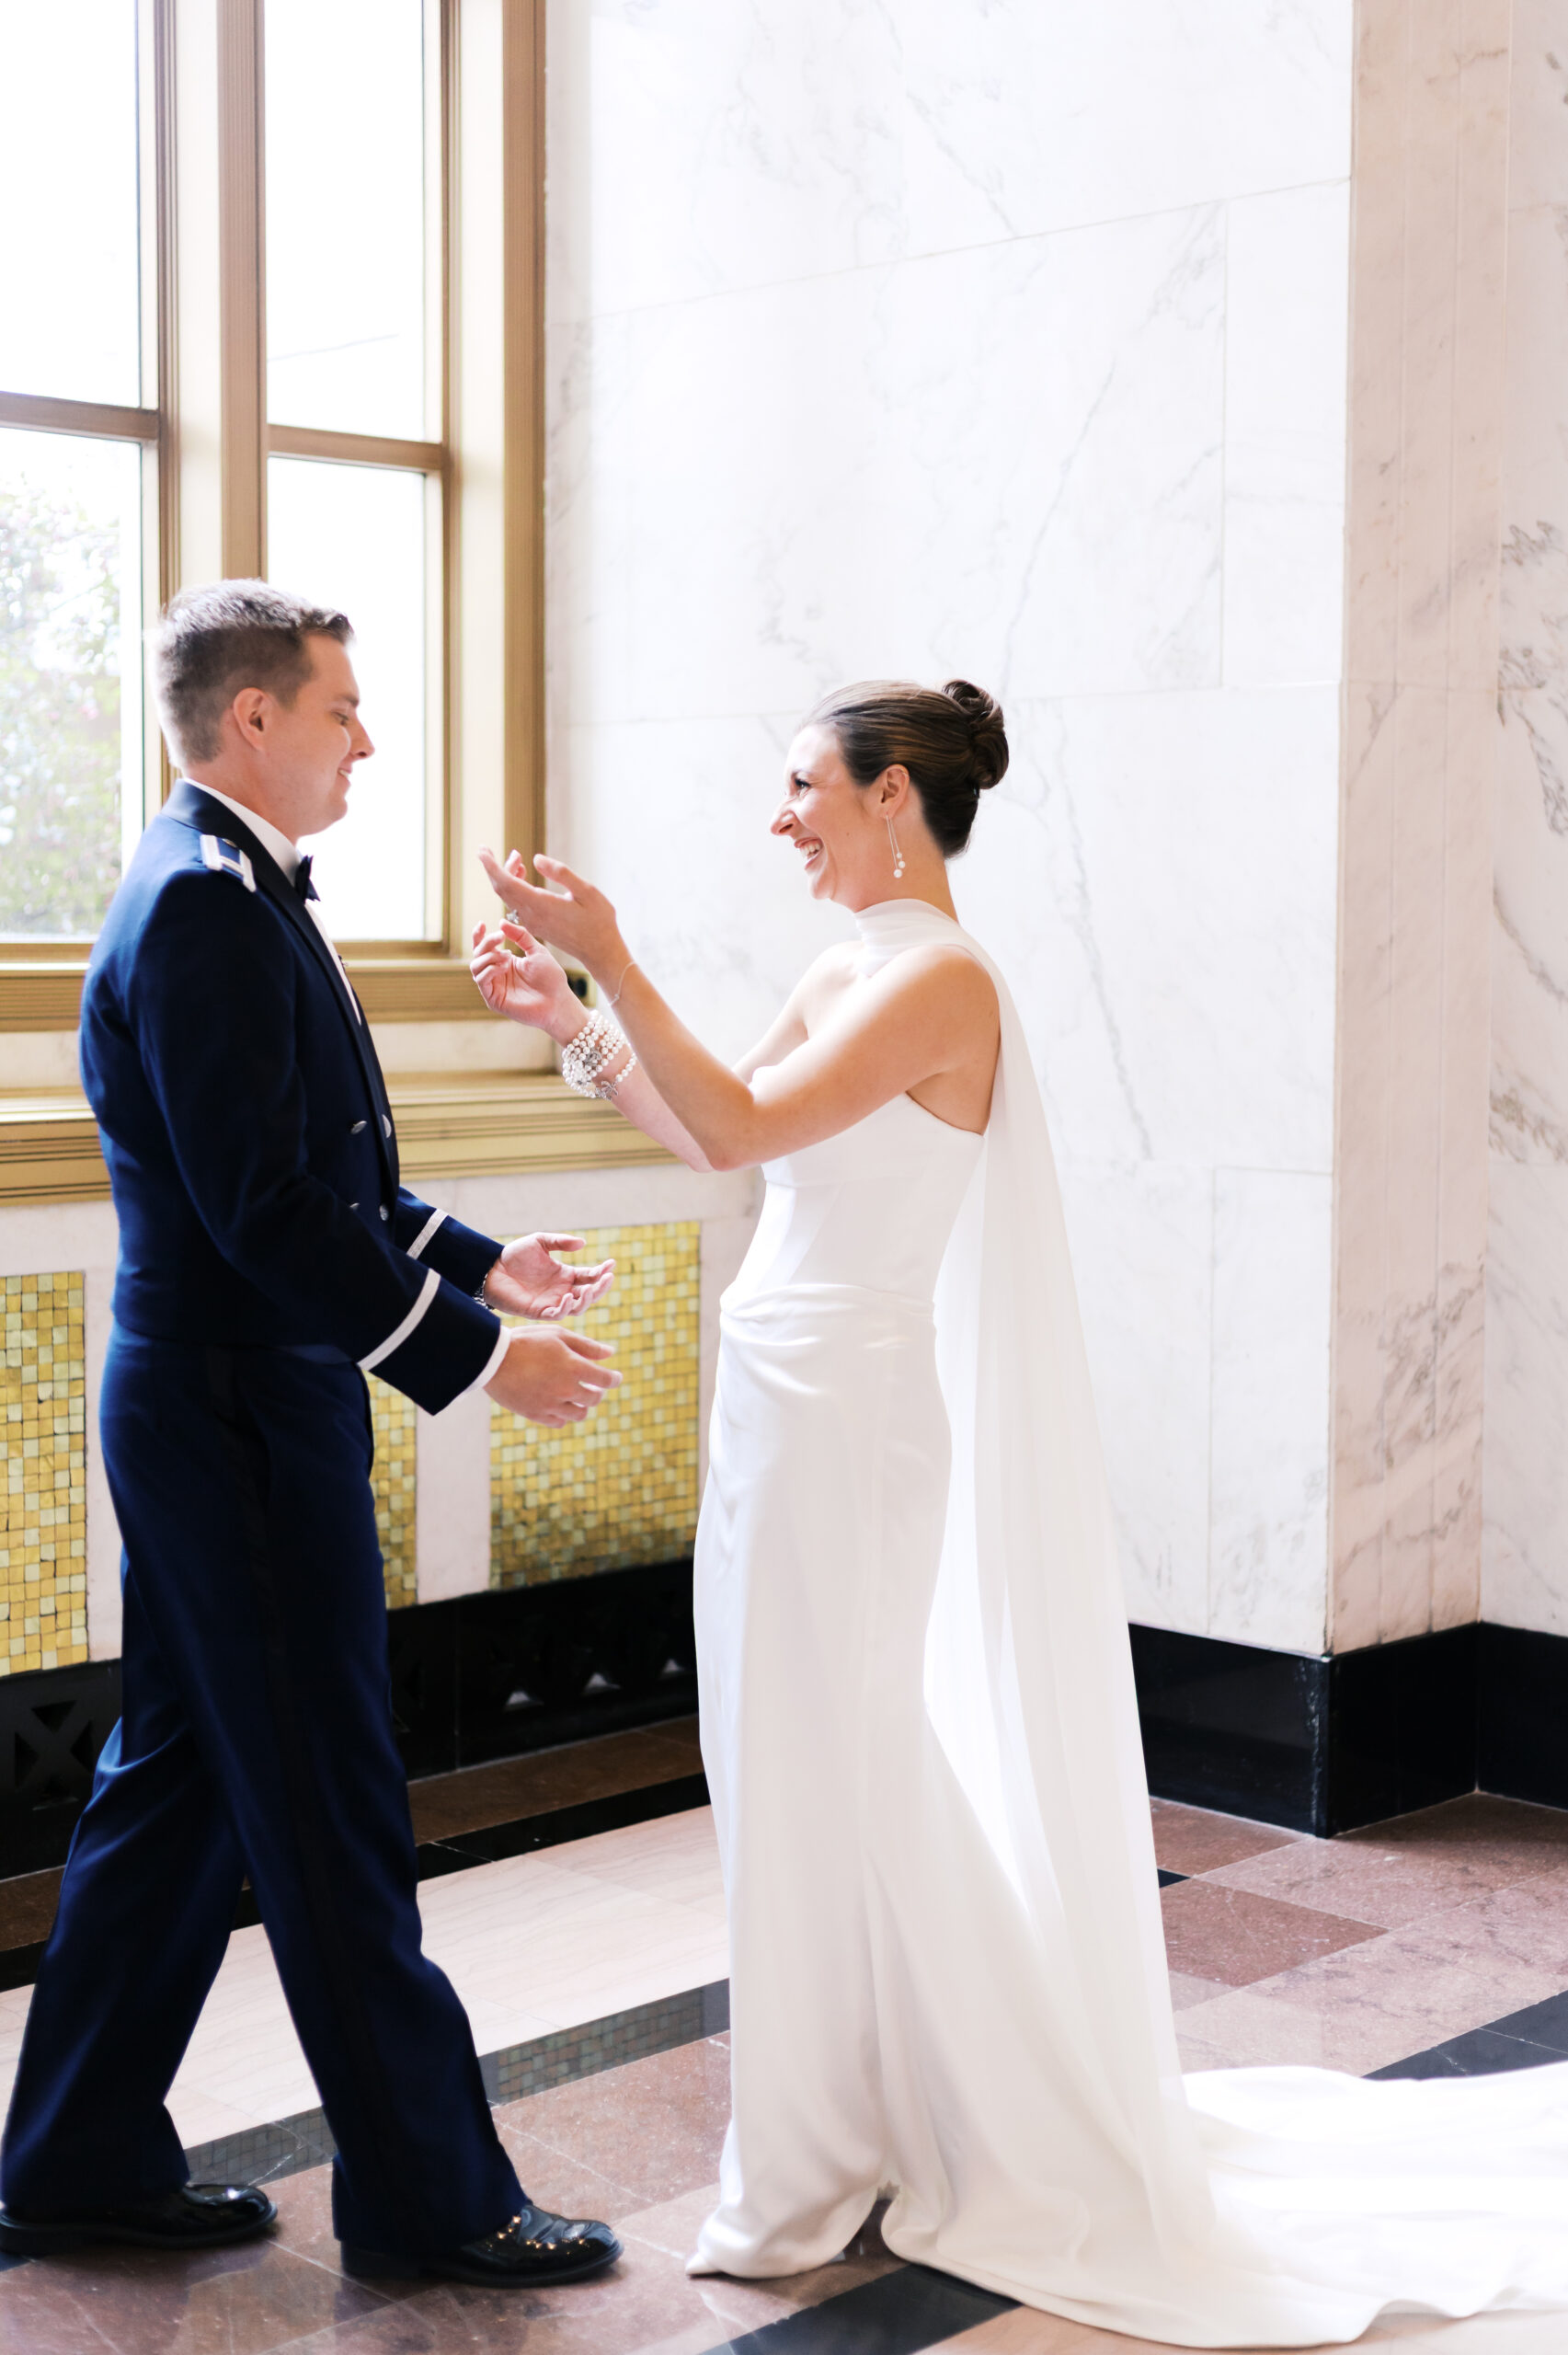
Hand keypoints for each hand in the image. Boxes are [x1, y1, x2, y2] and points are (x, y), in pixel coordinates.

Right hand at [470, 919, 585, 1040]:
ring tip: (508, 956)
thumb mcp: (536, 951)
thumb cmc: (550, 979)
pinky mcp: (493, 1000)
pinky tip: (504, 967)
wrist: (557, 1001)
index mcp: (504, 963)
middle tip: (500, 937)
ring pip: (475, 966)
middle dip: (486, 942)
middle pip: (478, 954)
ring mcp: (494, 987)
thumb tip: (501, 922)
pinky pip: (481, 980)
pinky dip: (490, 969)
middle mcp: (496, 974)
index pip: (484, 948)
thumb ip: (520, 936)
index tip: (482, 924)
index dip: (479, 936)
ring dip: (488, 957)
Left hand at [477, 846, 627, 984]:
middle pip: (502, 889)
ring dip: (506, 876)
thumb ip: (561, 873)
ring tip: (516, 858)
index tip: (481, 851)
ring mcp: (533, 922)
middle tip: (487, 849)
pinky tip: (522, 875)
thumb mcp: (587, 891)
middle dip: (492, 868)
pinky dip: (513, 887)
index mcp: (542, 906)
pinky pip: (516, 904)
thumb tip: (535, 858)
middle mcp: (532, 916)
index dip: (491, 866)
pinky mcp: (536, 925)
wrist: (600, 952)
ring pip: (508, 896)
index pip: (506, 884)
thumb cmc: (599, 920)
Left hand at [484, 1233, 614, 1320]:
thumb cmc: (515, 1255)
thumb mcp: (540, 1241)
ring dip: (586, 1300)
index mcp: (565, 1275)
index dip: (602, 1272)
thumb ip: (560, 1242)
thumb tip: (583, 1243)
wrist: (492, 1269)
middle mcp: (562, 1290)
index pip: (590, 1277)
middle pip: (589, 1295)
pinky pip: (557, 1314)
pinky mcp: (539, 1311)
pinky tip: (568, 1296)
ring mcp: (552, 1302)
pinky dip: (565, 1307)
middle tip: (608, 1278)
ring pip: (577, 1307)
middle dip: (600, 1288)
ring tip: (589, 1289)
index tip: (612, 1264)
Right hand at [484, 1325, 620, 1425]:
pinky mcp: (536, 1414)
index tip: (615, 1377)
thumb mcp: (558, 1335)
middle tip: (592, 1386)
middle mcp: (566, 1389)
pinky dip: (563, 1414)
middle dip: (596, 1392)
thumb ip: (586, 1346)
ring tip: (575, 1395)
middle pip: (594, 1399)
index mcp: (574, 1367)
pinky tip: (559, 1404)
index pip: (606, 1380)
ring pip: (578, 1414)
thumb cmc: (527, 1341)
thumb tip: (610, 1354)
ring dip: (581, 1405)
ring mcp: (551, 1404)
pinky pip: (559, 1421)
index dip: (614, 1379)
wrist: (493, 1358)